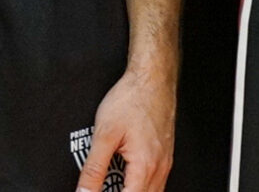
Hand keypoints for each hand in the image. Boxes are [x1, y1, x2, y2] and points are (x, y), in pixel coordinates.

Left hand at [78, 62, 174, 191]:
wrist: (152, 77)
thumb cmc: (132, 99)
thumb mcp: (104, 135)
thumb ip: (93, 169)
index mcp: (145, 166)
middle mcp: (160, 167)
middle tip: (104, 188)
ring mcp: (165, 161)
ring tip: (112, 186)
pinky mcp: (165, 154)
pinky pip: (157, 183)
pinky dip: (142, 188)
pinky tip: (128, 182)